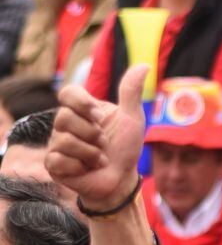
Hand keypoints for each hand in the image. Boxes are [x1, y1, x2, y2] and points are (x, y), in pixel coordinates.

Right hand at [46, 65, 148, 209]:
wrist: (121, 179)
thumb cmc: (124, 148)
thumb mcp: (132, 119)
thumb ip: (131, 93)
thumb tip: (144, 65)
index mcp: (82, 110)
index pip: (68, 93)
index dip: (81, 103)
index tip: (98, 115)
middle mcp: (65, 124)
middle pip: (65, 118)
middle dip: (92, 134)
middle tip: (104, 144)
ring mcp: (57, 144)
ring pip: (65, 140)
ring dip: (91, 153)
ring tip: (100, 159)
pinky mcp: (54, 164)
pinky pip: (59, 160)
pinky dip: (80, 166)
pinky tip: (87, 169)